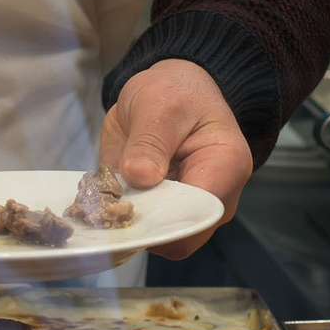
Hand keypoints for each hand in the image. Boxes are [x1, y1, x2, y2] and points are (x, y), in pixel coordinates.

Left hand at [99, 59, 252, 257]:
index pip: (197, 216)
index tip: (125, 207)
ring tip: (105, 192)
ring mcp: (186, 209)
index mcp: (225, 168)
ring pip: (153, 237)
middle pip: (177, 237)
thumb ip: (150, 141)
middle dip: (138, 222)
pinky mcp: (161, 211)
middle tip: (106, 199)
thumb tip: (139, 178)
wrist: (172, 91)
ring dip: (124, 221)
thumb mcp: (159, 104)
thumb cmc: (176, 93)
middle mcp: (213, 199)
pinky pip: (138, 226)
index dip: (161, 220)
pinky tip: (104, 196)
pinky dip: (117, 216)